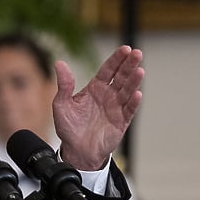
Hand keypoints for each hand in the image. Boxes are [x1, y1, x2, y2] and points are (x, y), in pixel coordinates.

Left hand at [52, 46, 143, 170]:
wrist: (76, 150)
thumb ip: (64, 84)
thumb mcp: (62, 104)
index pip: (108, 70)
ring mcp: (116, 108)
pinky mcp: (121, 122)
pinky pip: (129, 110)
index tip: (125, 49)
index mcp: (95, 88)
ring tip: (139, 71)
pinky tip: (136, 93)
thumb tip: (59, 63)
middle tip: (137, 53)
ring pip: (127, 91)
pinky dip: (133, 102)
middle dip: (129, 65)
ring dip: (134, 81)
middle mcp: (108, 95)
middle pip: (121, 76)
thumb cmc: (69, 127)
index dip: (116, 59)